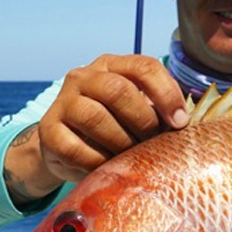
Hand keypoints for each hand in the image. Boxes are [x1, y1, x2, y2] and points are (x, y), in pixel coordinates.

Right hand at [40, 54, 188, 181]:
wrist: (66, 147)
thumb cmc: (114, 127)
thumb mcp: (136, 112)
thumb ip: (157, 111)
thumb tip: (183, 124)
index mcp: (112, 66)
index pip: (144, 67)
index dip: (166, 94)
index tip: (180, 123)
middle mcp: (84, 76)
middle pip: (118, 90)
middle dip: (143, 121)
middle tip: (152, 142)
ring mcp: (63, 101)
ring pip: (96, 118)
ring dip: (121, 143)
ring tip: (131, 155)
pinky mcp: (49, 130)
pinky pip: (77, 148)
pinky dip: (98, 162)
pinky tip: (108, 166)